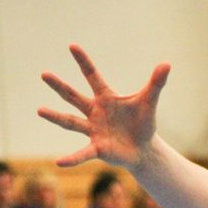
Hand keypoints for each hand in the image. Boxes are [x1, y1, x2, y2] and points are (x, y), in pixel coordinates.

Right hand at [39, 44, 169, 168]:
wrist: (144, 148)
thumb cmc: (142, 122)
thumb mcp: (149, 102)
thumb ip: (156, 84)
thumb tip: (167, 64)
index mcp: (106, 98)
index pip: (93, 76)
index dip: (84, 62)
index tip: (72, 45)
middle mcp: (95, 112)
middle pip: (73, 96)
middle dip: (60, 86)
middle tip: (44, 73)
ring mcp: (93, 130)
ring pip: (70, 122)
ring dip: (55, 117)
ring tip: (40, 110)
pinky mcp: (97, 148)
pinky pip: (82, 154)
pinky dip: (72, 158)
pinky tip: (59, 162)